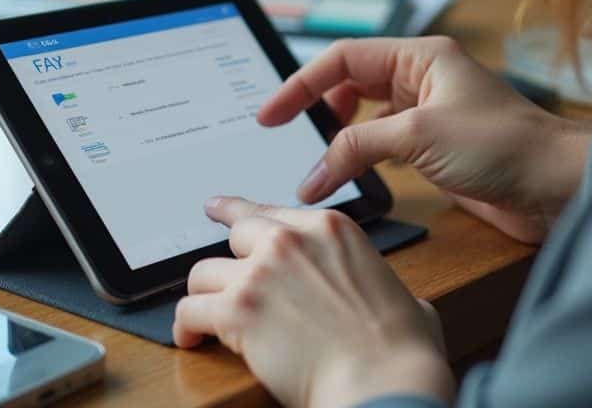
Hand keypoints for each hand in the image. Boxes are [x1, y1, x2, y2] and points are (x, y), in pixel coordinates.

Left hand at [174, 197, 453, 407]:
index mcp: (330, 228)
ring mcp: (260, 272)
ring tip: (205, 320)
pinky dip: (186, 327)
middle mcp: (290, 240)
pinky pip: (189, 309)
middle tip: (214, 278)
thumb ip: (382, 288)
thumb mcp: (405, 297)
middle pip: (235, 236)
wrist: (385, 382)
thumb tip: (400, 306)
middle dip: (229, 263)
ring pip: (203, 272)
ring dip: (205, 296)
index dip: (239, 213)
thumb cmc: (401, 352)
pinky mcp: (237, 309)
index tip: (217, 209)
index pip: (270, 212)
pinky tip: (191, 339)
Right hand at [258, 36, 589, 242]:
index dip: (300, 83)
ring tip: (316, 163)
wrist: (558, 186)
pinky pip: (381, 146)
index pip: (343, 59)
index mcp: (420, 56)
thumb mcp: (420, 136)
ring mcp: (428, 115)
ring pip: (364, 118)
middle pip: (349, 84)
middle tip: (287, 136)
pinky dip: (359, 160)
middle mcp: (421, 79)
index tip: (270, 113)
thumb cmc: (506, 146)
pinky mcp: (434, 149)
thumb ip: (358, 146)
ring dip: (337, 139)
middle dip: (316, 109)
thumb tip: (314, 171)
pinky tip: (347, 179)